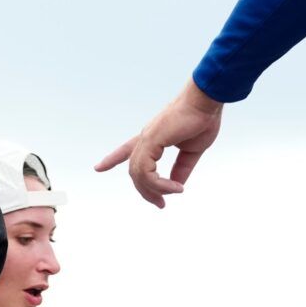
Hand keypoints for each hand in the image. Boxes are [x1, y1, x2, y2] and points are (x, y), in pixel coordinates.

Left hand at [95, 79, 223, 206]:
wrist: (207, 102)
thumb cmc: (202, 120)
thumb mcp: (191, 151)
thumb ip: (182, 168)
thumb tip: (176, 185)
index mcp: (153, 138)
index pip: (127, 150)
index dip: (113, 159)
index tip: (98, 168)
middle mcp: (145, 138)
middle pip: (135, 171)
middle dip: (145, 191)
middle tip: (161, 204)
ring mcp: (146, 139)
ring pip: (138, 174)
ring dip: (155, 189)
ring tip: (174, 193)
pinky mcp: (150, 140)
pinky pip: (146, 171)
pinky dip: (158, 183)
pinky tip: (175, 188)